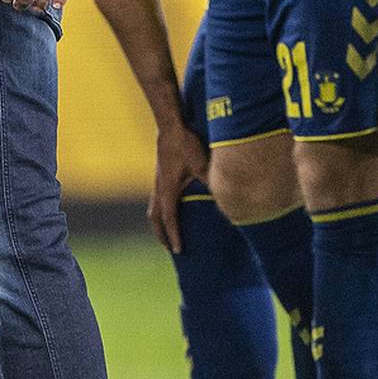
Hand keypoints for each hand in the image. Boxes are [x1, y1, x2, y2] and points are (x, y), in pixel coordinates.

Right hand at [148, 119, 211, 253]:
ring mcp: (157, 182)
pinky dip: (161, 212)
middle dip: (162, 236)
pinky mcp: (159, 176)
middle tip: (171, 249)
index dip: (174, 236)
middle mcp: (159, 189)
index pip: (169, 219)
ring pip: (154, 210)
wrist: (171, 127)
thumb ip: (209, 181)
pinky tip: (172, 211)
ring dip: (159, 224)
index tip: (178, 251)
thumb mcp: (200, 164)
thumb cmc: (185, 145)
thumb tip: (223, 196)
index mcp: (167, 190)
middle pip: (155, 219)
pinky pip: (157, 200)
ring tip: (167, 235)